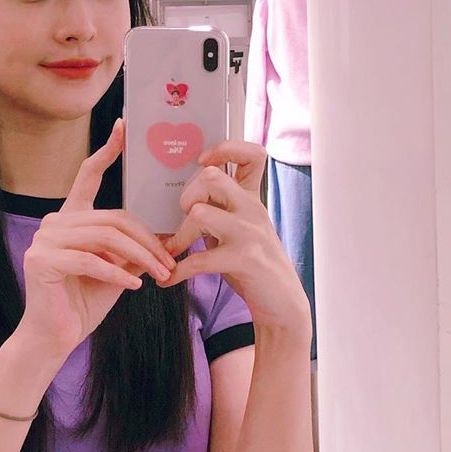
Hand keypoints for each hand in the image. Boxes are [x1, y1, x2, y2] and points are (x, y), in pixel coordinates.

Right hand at [17, 118, 177, 358]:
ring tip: (160, 274)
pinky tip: (135, 285)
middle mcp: (54, 222)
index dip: (107, 151)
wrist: (54, 338)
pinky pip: (92, 261)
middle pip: (113, 218)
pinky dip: (118, 274)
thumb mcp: (116, 268)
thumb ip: (131, 246)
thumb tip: (166, 232)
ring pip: (106, 237)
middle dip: (148, 239)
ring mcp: (44, 239)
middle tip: (171, 260)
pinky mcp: (42, 261)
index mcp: (70, 217)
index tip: (123, 126)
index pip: (88, 176)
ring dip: (140, 257)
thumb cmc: (85, 302)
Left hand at [160, 140, 311, 337]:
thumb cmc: (253, 262)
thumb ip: (221, 209)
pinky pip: (200, 259)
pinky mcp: (245, 260)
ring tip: (171, 251)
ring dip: (179, 235)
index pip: (253, 154)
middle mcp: (253, 210)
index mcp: (252, 198)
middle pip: (212, 177)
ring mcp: (250, 234)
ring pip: (200, 213)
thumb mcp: (241, 228)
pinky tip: (169, 280)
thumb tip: (183, 197)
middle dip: (187, 195)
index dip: (226, 148)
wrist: (282, 302)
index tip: (203, 160)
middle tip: (182, 217)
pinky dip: (178, 271)